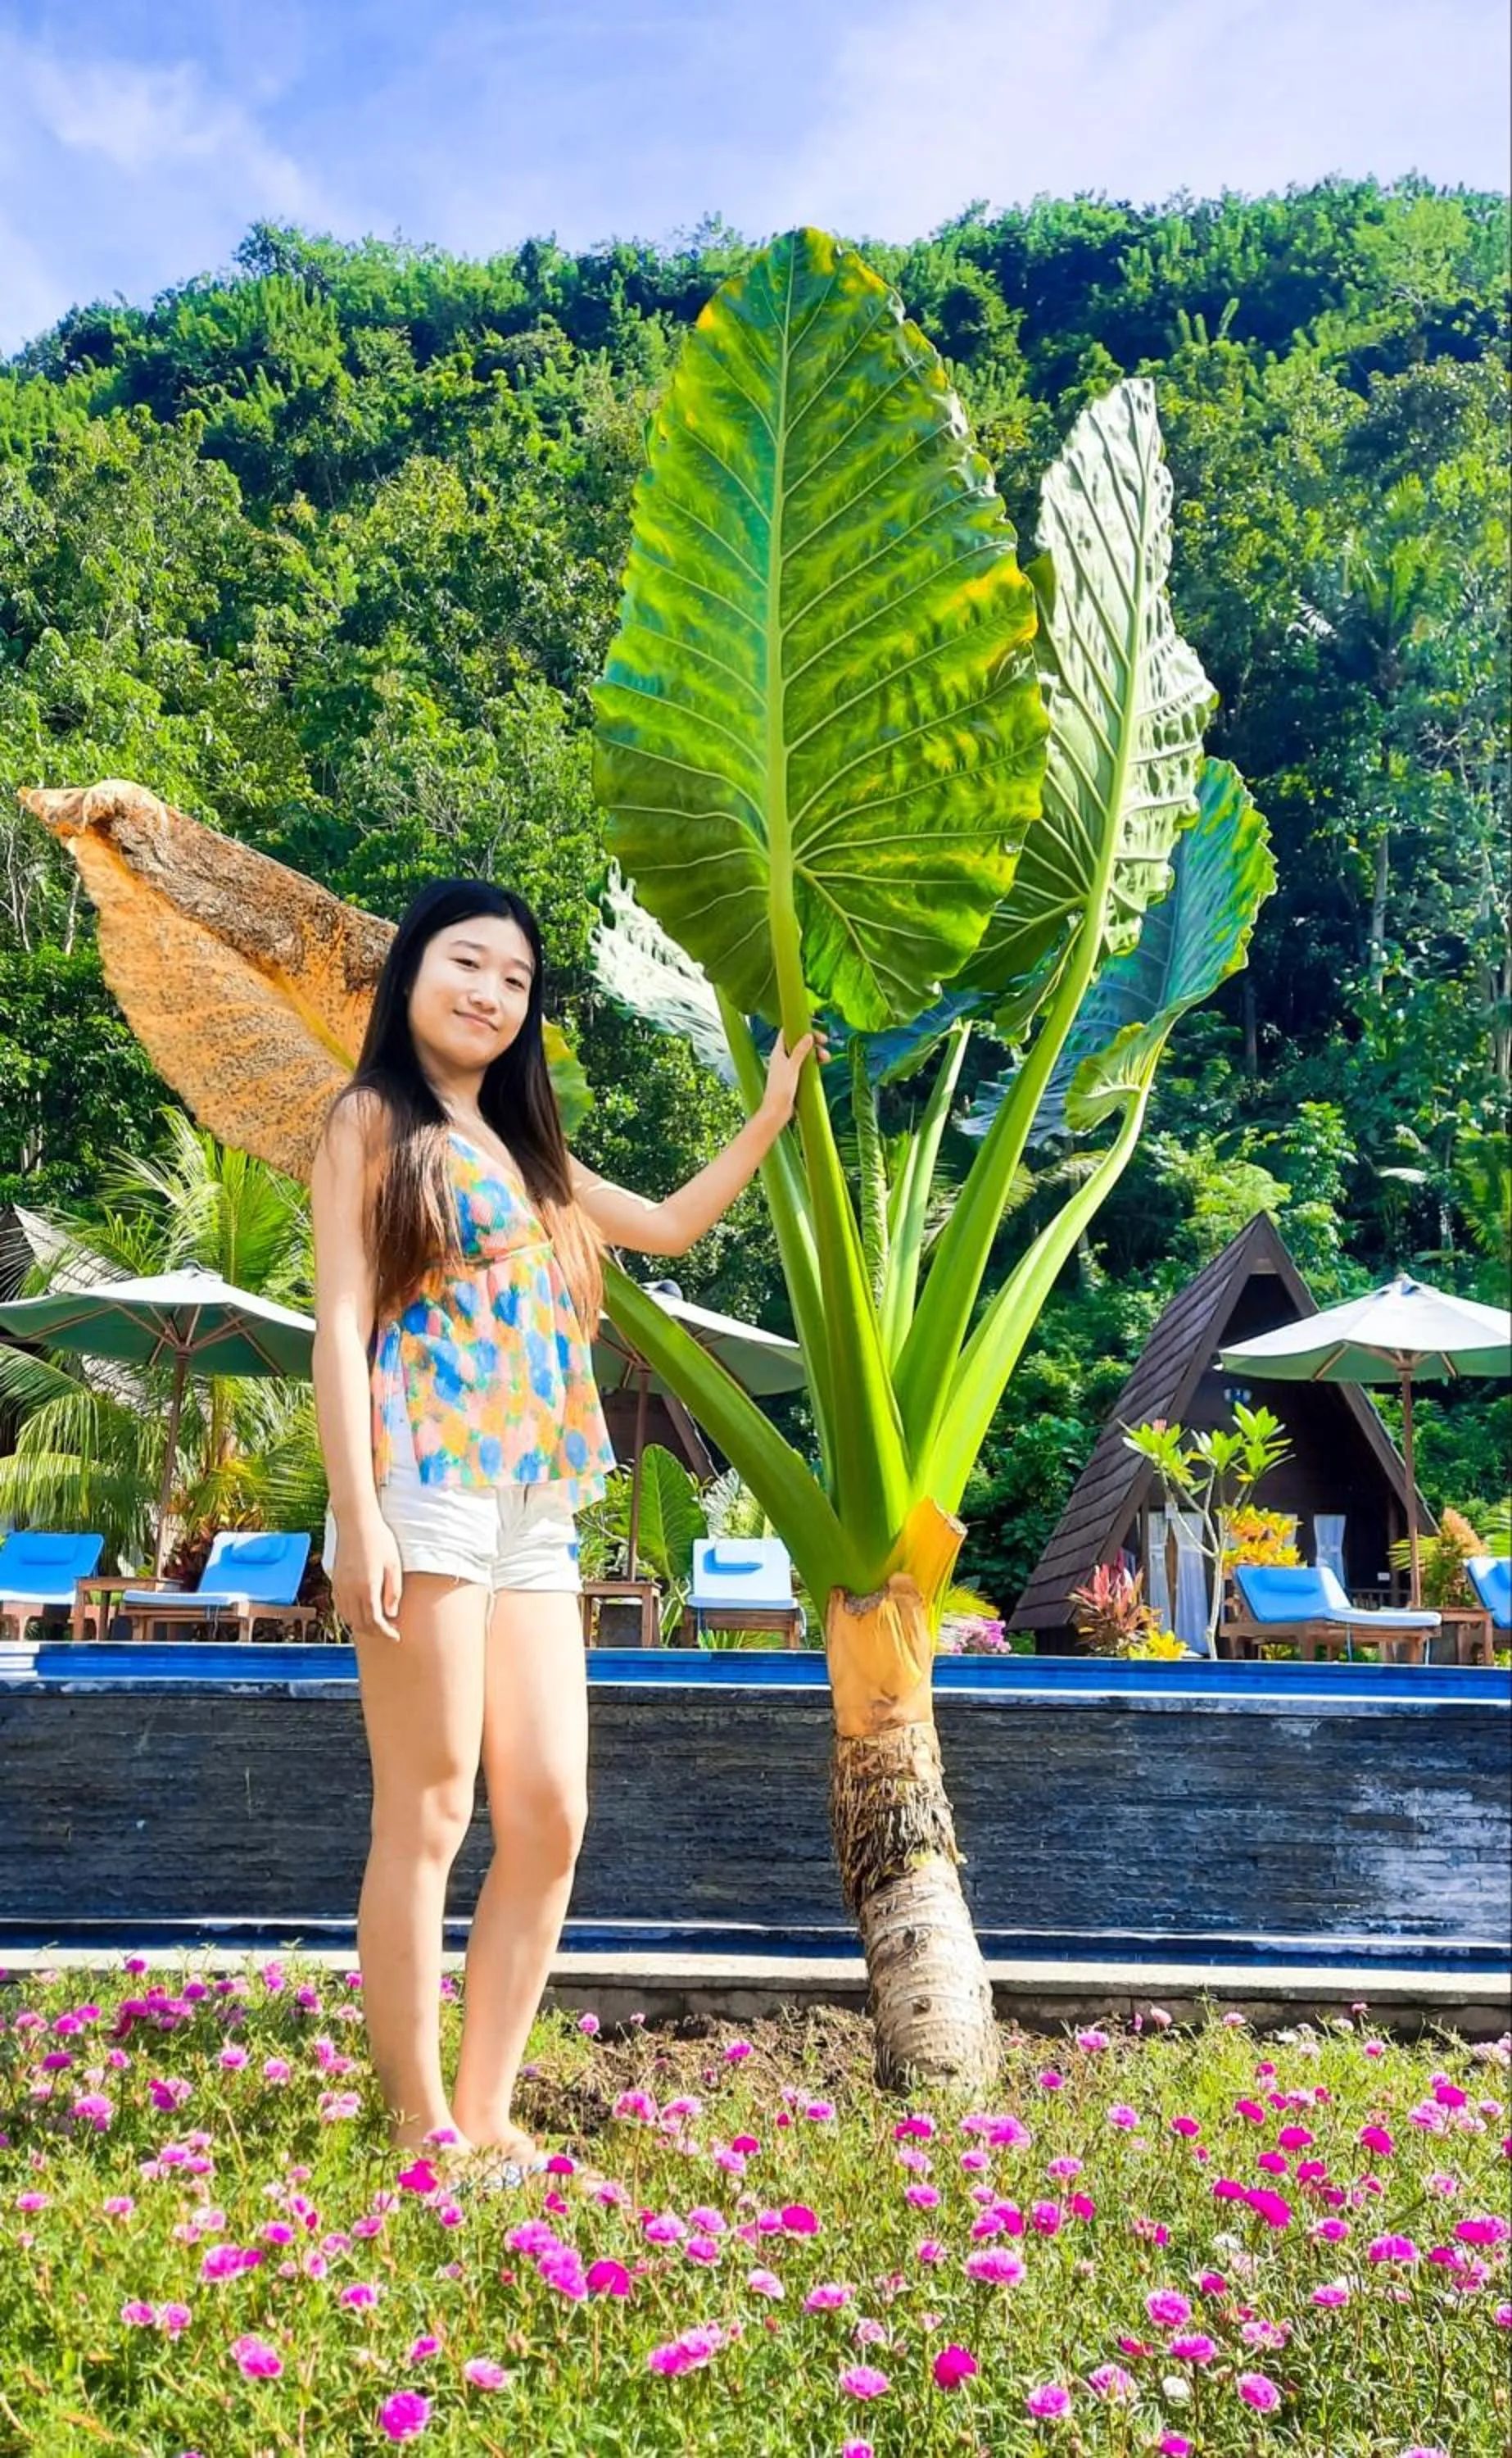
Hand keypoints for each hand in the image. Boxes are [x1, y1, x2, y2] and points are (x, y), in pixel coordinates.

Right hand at [332, 1516, 403, 1642]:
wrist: (356, 1521)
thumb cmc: (379, 1540)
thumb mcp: (394, 1565)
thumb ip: (393, 1592)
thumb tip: (391, 1614)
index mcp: (367, 1588)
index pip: (374, 1622)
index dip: (385, 1633)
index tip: (396, 1636)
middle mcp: (350, 1591)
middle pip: (360, 1624)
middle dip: (376, 1633)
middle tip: (390, 1631)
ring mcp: (340, 1586)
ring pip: (349, 1618)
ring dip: (362, 1626)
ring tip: (377, 1624)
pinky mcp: (335, 1581)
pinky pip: (340, 1607)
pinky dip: (351, 1616)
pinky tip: (361, 1612)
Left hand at [760, 1026, 827, 1123]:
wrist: (777, 1111)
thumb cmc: (781, 1089)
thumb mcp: (792, 1067)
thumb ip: (800, 1051)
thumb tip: (808, 1035)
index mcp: (778, 1052)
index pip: (787, 1032)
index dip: (799, 1026)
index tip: (813, 1028)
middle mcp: (782, 1058)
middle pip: (798, 1042)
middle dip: (812, 1041)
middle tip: (825, 1042)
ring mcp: (788, 1068)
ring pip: (804, 1055)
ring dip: (815, 1054)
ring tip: (827, 1059)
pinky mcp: (794, 1078)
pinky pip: (805, 1066)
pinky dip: (813, 1064)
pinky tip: (822, 1066)